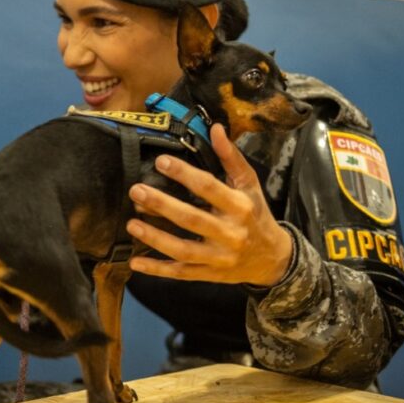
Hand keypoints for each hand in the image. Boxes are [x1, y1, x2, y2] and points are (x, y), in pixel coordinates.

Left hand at [126, 124, 293, 286]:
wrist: (272, 259)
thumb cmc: (256, 215)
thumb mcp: (249, 185)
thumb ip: (231, 157)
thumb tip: (216, 128)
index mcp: (240, 207)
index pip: (209, 187)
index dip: (184, 173)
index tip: (160, 161)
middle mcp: (230, 234)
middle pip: (192, 219)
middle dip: (162, 205)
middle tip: (136, 190)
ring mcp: (219, 257)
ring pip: (183, 249)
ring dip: (155, 238)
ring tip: (131, 224)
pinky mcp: (209, 274)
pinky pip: (180, 273)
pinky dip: (158, 269)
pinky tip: (135, 262)